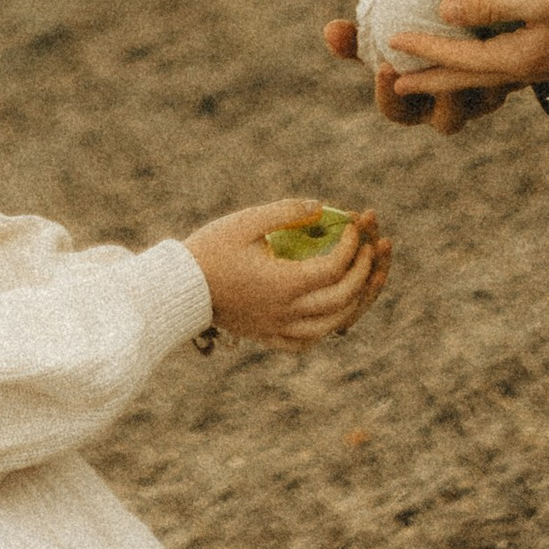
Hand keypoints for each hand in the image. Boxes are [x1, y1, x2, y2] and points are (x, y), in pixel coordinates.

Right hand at [187, 201, 391, 349]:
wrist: (180, 288)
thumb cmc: (211, 249)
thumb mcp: (246, 222)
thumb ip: (286, 212)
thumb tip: (321, 207)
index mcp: (283, 283)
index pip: (334, 268)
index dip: (351, 246)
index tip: (354, 226)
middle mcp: (286, 312)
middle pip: (342, 299)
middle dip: (363, 272)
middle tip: (368, 249)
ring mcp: (278, 329)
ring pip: (332, 326)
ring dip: (354, 302)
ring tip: (361, 279)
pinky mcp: (268, 338)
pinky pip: (308, 341)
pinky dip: (326, 327)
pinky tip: (329, 311)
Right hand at [322, 13, 510, 134]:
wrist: (452, 25)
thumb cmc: (405, 34)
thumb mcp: (379, 35)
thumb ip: (356, 37)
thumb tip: (331, 31)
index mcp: (410, 102)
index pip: (396, 111)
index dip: (390, 95)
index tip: (385, 67)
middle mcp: (445, 109)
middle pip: (446, 121)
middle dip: (443, 100)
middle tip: (436, 72)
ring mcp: (478, 101)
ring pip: (481, 105)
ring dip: (481, 87)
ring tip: (476, 62)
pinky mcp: (504, 82)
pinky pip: (506, 81)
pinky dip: (504, 65)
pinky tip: (500, 40)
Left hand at [385, 0, 548, 106]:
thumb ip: (491, 3)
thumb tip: (444, 9)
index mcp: (519, 59)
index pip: (460, 58)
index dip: (424, 50)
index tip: (392, 42)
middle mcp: (526, 70)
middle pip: (467, 80)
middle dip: (431, 82)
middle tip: (395, 84)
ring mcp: (539, 68)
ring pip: (484, 79)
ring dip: (452, 78)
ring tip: (427, 76)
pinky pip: (501, 71)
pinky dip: (477, 69)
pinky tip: (475, 62)